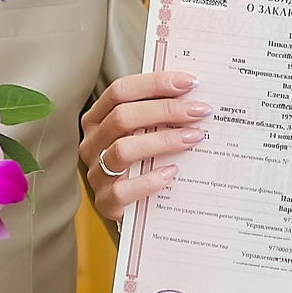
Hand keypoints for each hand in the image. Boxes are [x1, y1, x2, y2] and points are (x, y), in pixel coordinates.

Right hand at [80, 70, 206, 219]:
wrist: (135, 211)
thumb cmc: (142, 163)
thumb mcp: (144, 134)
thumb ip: (158, 115)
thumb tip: (194, 93)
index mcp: (97, 120)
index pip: (120, 91)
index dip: (155, 83)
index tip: (190, 82)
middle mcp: (92, 144)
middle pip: (123, 117)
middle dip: (166, 110)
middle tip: (199, 111)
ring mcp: (96, 174)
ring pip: (123, 150)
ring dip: (163, 141)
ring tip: (194, 138)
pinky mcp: (105, 202)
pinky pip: (124, 190)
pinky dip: (150, 180)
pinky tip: (172, 173)